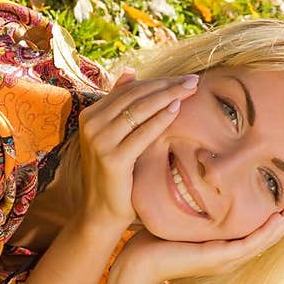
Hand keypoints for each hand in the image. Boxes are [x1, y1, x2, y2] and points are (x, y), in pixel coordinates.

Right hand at [75, 69, 198, 229]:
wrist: (100, 212)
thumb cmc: (114, 174)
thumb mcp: (113, 136)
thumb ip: (119, 106)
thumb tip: (130, 71)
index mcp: (89, 115)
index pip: (128, 90)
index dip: (156, 81)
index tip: (181, 78)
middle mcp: (91, 125)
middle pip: (135, 96)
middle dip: (166, 85)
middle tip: (193, 80)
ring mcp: (99, 141)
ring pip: (139, 110)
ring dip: (168, 96)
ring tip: (191, 89)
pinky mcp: (112, 159)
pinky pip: (142, 133)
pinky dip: (161, 119)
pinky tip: (177, 109)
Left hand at [114, 197, 283, 283]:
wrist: (136, 264)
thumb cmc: (150, 240)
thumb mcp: (176, 216)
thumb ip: (188, 200)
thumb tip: (188, 173)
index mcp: (221, 245)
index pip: (255, 229)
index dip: (275, 213)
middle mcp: (228, 254)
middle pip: (268, 235)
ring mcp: (226, 259)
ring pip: (265, 240)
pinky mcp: (219, 259)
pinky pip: (251, 243)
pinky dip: (268, 231)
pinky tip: (281, 217)